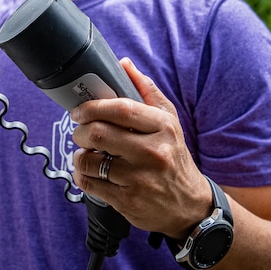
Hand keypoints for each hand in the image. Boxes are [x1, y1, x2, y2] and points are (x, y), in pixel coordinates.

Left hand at [71, 58, 211, 238]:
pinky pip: (89, 183)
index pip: (121, 109)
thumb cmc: (173, 156)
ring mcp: (139, 179)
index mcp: (163, 127)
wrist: (190, 205)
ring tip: (88, 153)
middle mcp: (153, 152)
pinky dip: (81, 175)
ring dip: (80, 155)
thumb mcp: (169, 122)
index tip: (80, 111)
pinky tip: (89, 172)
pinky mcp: (127, 201)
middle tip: (81, 133)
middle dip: (81, 131)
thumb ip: (147, 91)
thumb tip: (123, 64)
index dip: (93, 107)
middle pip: (99, 133)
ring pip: (89, 160)